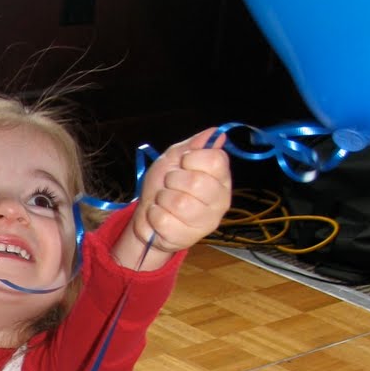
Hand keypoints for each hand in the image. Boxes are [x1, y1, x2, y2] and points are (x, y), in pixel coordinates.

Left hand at [131, 128, 231, 256]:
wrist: (148, 216)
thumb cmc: (165, 185)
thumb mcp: (175, 158)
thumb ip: (194, 145)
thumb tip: (216, 132)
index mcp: (221, 178)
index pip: (215, 160)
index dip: (192, 159)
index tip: (183, 164)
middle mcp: (220, 201)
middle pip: (197, 182)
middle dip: (174, 180)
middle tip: (170, 184)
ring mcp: (206, 222)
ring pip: (179, 203)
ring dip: (163, 198)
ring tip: (164, 201)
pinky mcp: (187, 238)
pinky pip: (164, 219)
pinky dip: (154, 214)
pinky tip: (159, 215)